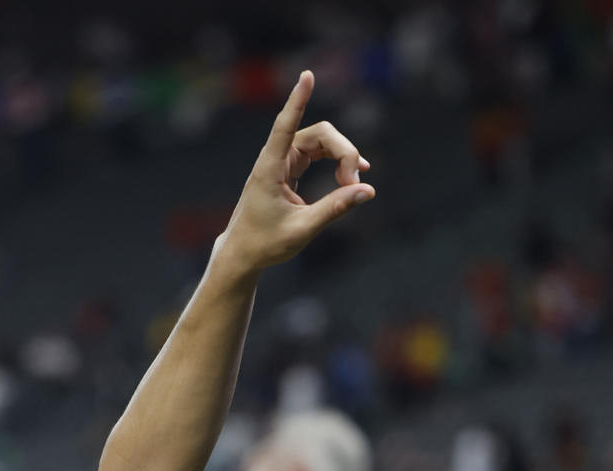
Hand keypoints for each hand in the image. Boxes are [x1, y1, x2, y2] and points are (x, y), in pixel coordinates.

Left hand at [212, 70, 373, 280]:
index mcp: (270, 168)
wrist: (244, 253)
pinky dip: (336, 160)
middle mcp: (275, 158)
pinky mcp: (289, 169)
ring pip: (321, 142)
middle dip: (344, 152)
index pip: (285, 125)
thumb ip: (335, 208)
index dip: (298, 100)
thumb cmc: (266, 243)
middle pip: (320, 134)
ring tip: (353, 183)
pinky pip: (318, 153)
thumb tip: (368, 191)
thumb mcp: (303, 229)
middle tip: (354, 184)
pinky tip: (352, 174)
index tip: (307, 76)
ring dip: (342, 157)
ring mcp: (283, 161)